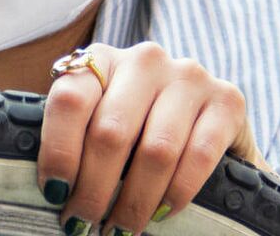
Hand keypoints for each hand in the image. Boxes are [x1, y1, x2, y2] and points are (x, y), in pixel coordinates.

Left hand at [38, 42, 259, 234]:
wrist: (208, 123)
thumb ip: (77, 141)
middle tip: (83, 223)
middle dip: (94, 190)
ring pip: (155, 150)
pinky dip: (176, 193)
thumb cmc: (138, 129)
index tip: (55, 193)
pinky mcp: (228, 100)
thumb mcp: (101, 122)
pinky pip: (199, 156)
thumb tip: (51, 194)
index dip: (58, 152)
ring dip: (134, 201)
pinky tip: (161, 214)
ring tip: (120, 230)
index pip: (69, 100)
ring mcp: (189, 76)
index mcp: (102, 60)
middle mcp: (145, 60)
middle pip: (110, 133)